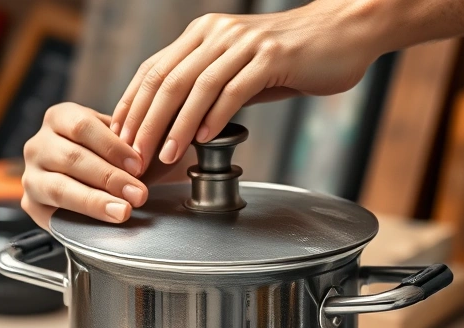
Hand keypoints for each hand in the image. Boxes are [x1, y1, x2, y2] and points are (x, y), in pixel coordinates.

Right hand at [21, 102, 149, 227]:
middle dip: (110, 178)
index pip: (82, 126)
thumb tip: (147, 153)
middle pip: (72, 158)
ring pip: (60, 187)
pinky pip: (53, 212)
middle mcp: (38, 144)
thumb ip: (127, 144)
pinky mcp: (30, 204)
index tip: (139, 166)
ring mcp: (30, 175)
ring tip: (123, 210)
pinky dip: (80, 217)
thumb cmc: (105, 158)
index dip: (112, 147)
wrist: (86, 187)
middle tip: (139, 194)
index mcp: (59, 118)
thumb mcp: (115, 141)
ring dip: (95, 201)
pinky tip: (102, 220)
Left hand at [111, 1, 379, 169]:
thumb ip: (212, 90)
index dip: (132, 106)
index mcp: (203, 33)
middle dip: (146, 122)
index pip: (154, 70)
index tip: (120, 140)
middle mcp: (217, 33)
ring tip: (165, 156)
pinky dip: (215, 117)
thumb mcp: (241, 69)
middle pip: (167, 80)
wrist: (343, 33)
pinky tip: (203, 140)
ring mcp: (244, 43)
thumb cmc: (294, 57)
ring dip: (176, 126)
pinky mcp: (271, 57)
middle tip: (134, 157)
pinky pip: (234, 90)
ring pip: (196, 87)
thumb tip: (182, 125)